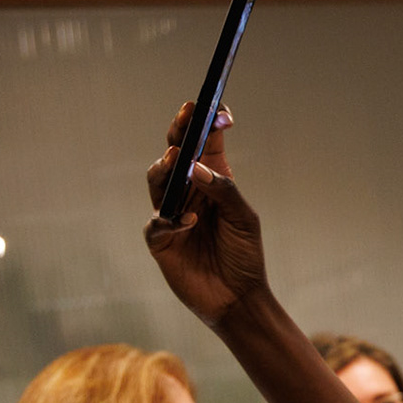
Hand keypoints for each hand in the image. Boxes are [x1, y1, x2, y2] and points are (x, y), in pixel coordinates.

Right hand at [143, 102, 269, 328]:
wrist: (237, 297)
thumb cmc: (245, 256)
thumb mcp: (244, 219)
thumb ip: (224, 191)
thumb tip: (197, 167)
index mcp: (212, 180)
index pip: (205, 143)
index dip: (207, 123)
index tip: (214, 105)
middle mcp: (189, 191)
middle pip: (176, 153)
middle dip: (179, 132)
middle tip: (186, 115)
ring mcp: (171, 213)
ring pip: (157, 179)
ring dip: (166, 167)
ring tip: (178, 159)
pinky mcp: (160, 239)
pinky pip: (158, 222)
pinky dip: (172, 219)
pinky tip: (191, 221)